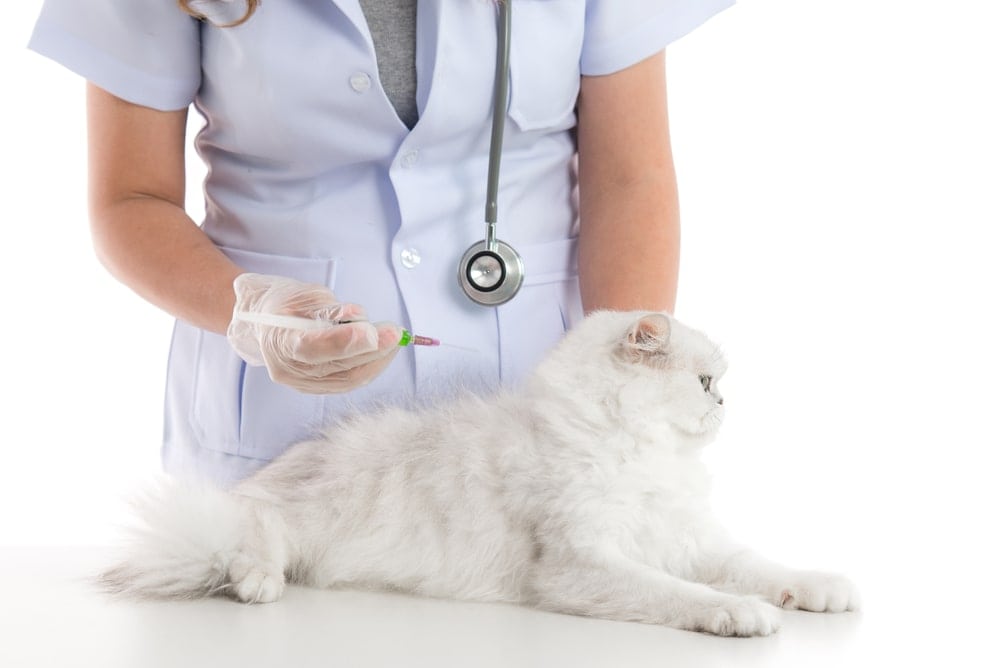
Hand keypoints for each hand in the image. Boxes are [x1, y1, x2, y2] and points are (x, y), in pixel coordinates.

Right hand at [226, 273, 401, 393]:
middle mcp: (289, 369)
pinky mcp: (317, 389)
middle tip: (396, 332)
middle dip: (373, 349)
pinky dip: (370, 367)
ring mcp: (303, 383)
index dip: (344, 342)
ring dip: (378, 359)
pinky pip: (349, 382)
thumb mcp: (304, 295)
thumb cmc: (284, 303)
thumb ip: (331, 310)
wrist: (262, 322)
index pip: (312, 347)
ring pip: (348, 378)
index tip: (372, 332)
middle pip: (337, 366)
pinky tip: (384, 352)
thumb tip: (360, 319)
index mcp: (279, 340)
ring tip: (395, 339)